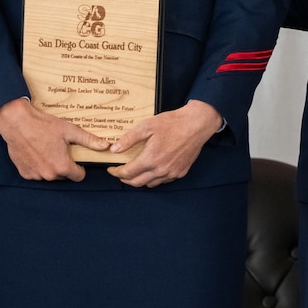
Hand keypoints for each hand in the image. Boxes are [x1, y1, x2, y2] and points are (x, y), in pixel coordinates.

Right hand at [0, 98, 110, 181]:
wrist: (17, 123)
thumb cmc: (43, 125)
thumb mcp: (69, 131)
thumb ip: (88, 140)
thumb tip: (105, 146)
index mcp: (62, 167)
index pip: (79, 177)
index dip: (80, 167)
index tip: (76, 158)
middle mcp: (49, 175)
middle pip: (64, 176)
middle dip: (64, 165)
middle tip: (59, 149)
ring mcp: (35, 175)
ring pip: (49, 175)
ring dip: (50, 166)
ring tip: (47, 149)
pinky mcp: (24, 173)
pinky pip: (36, 173)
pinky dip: (38, 166)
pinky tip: (36, 152)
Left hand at [107, 100, 223, 187]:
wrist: (197, 124)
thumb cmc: (173, 123)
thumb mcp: (147, 126)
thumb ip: (129, 139)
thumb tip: (115, 149)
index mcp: (151, 159)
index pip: (127, 173)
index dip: (116, 173)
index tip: (111, 170)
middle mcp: (161, 170)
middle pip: (137, 183)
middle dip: (125, 179)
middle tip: (120, 173)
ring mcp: (172, 173)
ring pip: (150, 184)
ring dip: (140, 180)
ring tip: (136, 172)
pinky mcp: (181, 172)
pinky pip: (163, 181)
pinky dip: (155, 178)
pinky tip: (153, 169)